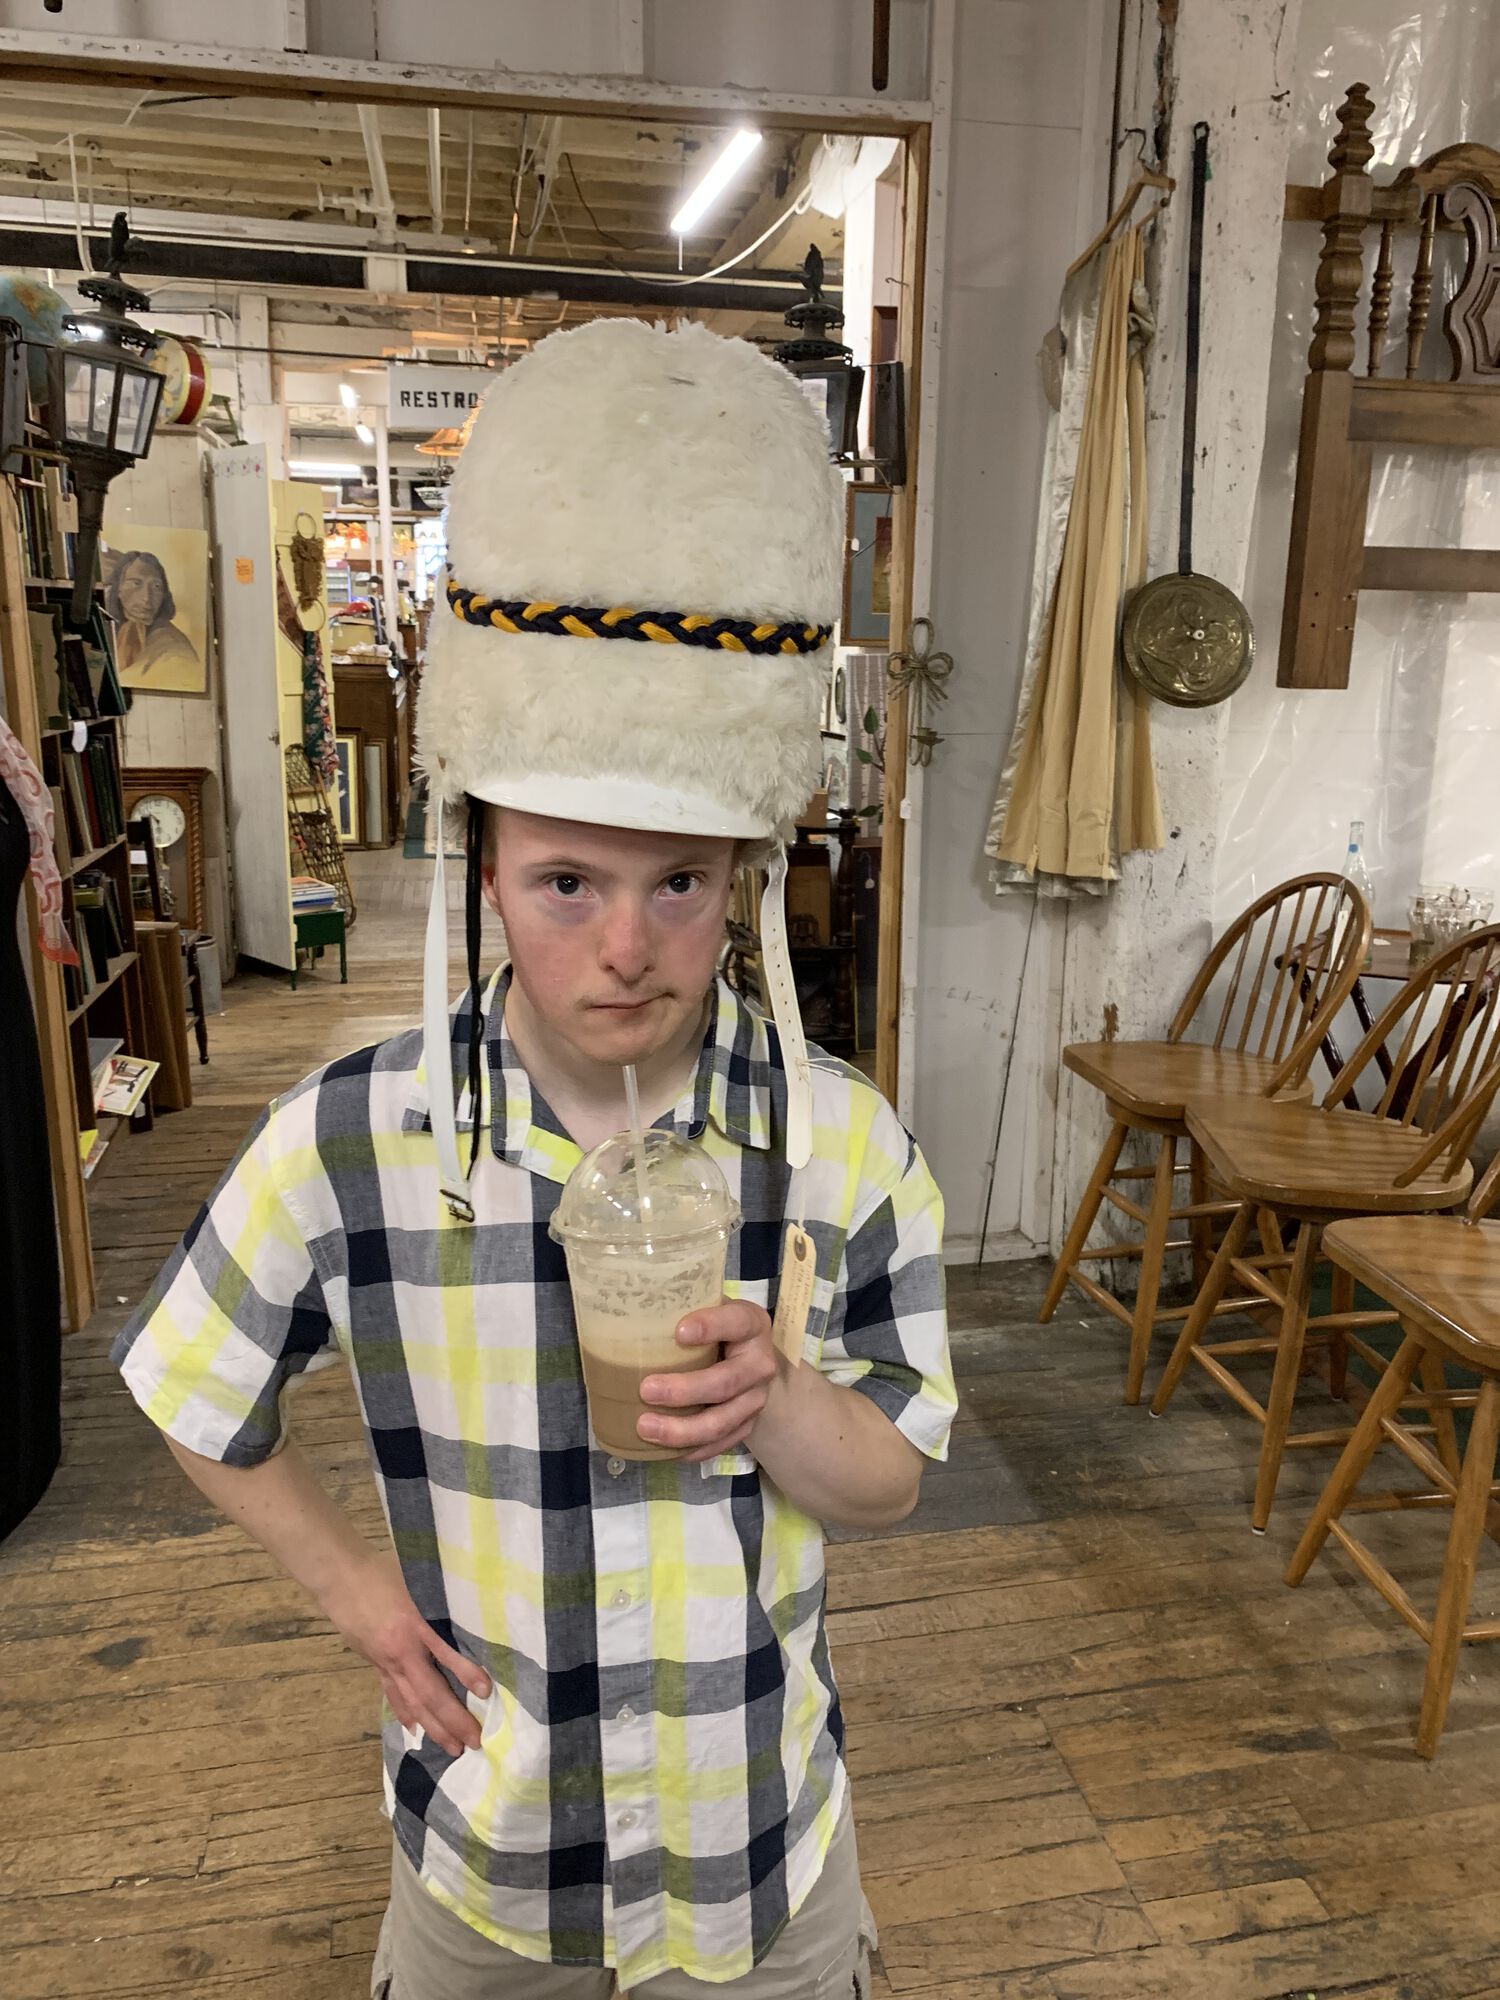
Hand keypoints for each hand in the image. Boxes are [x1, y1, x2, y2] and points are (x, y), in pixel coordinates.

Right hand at [320, 1548, 489, 1757]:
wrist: (340, 1578)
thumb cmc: (385, 1571)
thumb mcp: (419, 1577)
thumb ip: (442, 1594)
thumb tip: (477, 1602)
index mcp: (415, 1624)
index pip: (445, 1653)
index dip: (466, 1672)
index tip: (487, 1692)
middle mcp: (401, 1650)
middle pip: (430, 1691)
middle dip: (453, 1719)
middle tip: (475, 1742)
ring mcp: (386, 1661)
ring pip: (412, 1701)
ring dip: (433, 1727)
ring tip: (453, 1748)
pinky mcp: (375, 1664)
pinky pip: (393, 1694)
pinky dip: (405, 1713)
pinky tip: (415, 1729)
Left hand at [639, 1299, 777, 1462]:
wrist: (745, 1353)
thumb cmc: (712, 1326)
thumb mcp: (704, 1306)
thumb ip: (678, 1307)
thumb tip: (623, 1313)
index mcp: (751, 1324)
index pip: (735, 1322)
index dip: (710, 1326)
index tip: (679, 1332)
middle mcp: (760, 1364)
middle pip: (726, 1382)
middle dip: (685, 1391)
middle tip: (647, 1390)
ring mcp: (755, 1399)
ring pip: (722, 1422)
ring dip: (682, 1429)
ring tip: (645, 1427)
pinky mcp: (746, 1426)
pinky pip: (719, 1445)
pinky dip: (690, 1449)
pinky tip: (662, 1449)